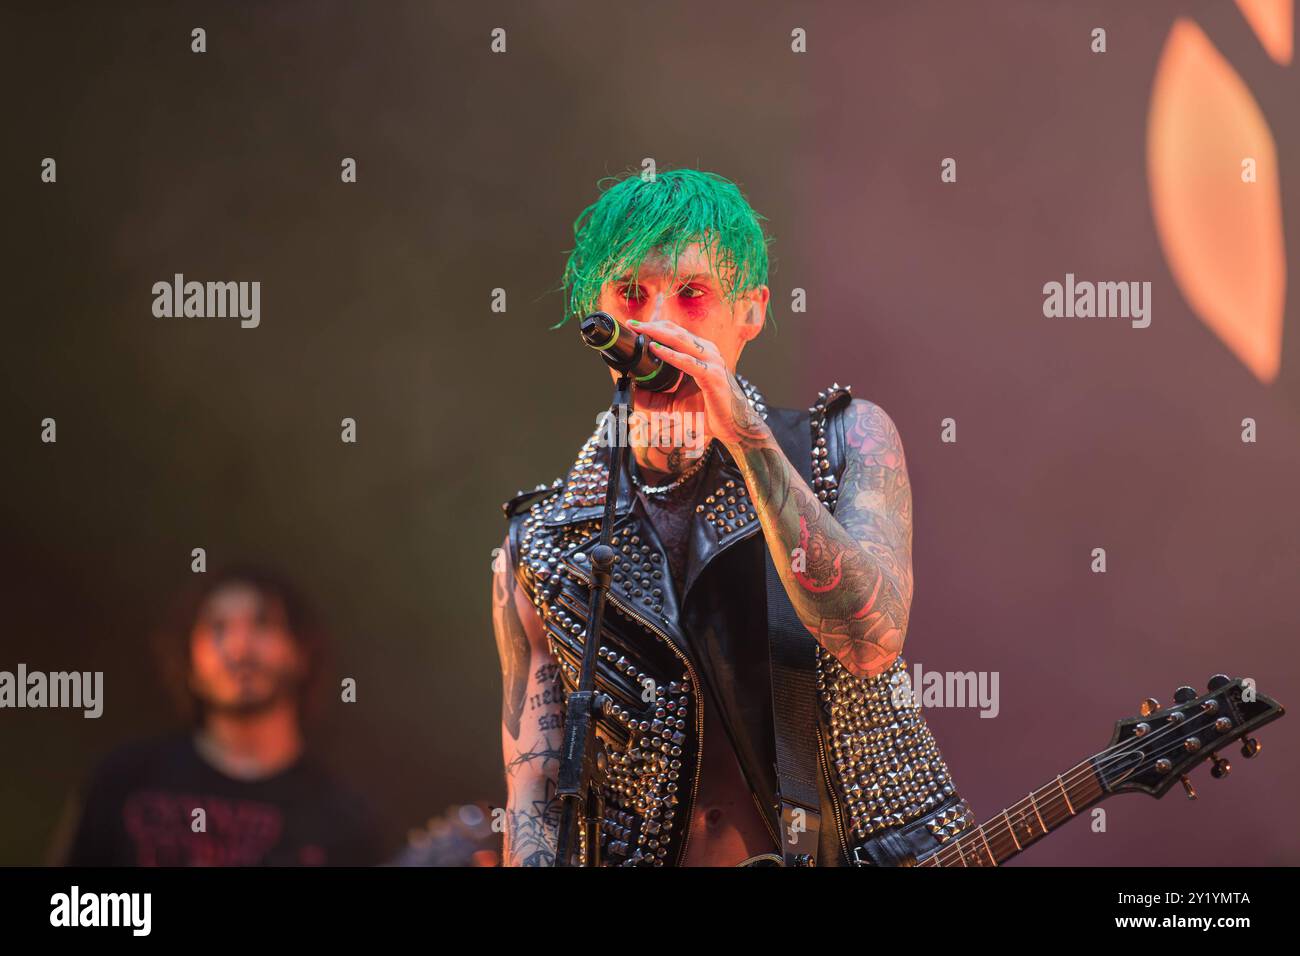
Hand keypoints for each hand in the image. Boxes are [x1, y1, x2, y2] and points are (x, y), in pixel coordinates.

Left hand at [627, 293, 771, 451]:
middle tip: (631, 324)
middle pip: (675, 332)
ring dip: (658, 334)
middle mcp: (706, 353)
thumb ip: (653, 399)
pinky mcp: (712, 376)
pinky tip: (655, 350)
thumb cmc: (708, 412)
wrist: (733, 427)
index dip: (654, 327)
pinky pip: (688, 362)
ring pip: (681, 341)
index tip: (633, 326)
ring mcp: (711, 362)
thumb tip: (632, 392)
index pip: (674, 333)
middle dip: (651, 326)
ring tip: (640, 330)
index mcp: (699, 354)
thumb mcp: (673, 405)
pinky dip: (670, 355)